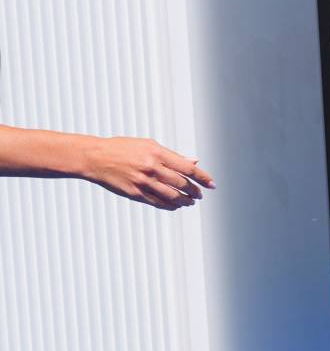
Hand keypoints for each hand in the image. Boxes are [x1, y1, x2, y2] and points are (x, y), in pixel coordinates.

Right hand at [83, 136, 215, 209]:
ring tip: (191, 202)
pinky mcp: (136, 194)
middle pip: (182, 184)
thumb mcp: (148, 145)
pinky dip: (171, 206)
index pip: (188, 168)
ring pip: (172, 196)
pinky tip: (176, 206)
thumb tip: (194, 162)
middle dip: (195, 191)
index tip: (212, 184)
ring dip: (185, 201)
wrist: (96, 158)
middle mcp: (152, 168)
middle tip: (200, 195)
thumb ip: (172, 155)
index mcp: (157, 153)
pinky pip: (158, 203)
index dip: (203, 178)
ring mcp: (144, 182)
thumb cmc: (123, 148)